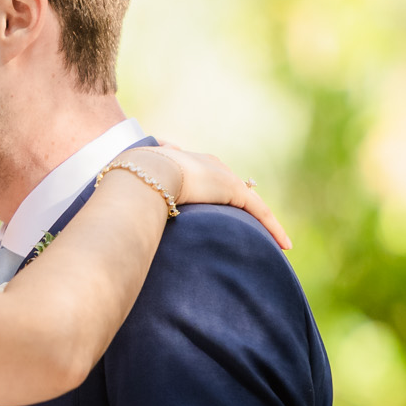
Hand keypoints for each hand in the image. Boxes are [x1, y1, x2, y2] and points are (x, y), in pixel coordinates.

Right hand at [139, 146, 292, 250]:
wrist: (143, 174)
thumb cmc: (130, 182)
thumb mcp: (134, 190)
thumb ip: (136, 199)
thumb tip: (120, 217)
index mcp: (186, 161)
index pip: (208, 178)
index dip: (216, 194)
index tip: (218, 207)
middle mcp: (208, 164)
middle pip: (232, 188)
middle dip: (241, 206)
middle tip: (250, 228)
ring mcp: (222, 176)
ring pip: (250, 201)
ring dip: (262, 222)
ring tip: (275, 241)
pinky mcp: (232, 190)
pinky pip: (259, 211)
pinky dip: (273, 228)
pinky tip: (284, 245)